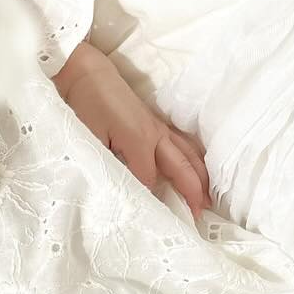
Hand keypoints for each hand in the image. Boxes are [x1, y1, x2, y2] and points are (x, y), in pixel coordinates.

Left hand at [52, 42, 211, 218]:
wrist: (84, 73)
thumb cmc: (84, 105)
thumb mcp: (91, 139)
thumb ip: (110, 164)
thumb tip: (125, 188)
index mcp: (139, 140)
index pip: (151, 180)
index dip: (152, 200)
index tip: (155, 220)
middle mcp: (154, 134)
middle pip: (180, 168)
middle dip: (192, 192)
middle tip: (200, 216)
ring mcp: (157, 127)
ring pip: (188, 154)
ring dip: (200, 176)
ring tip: (209, 197)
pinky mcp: (154, 121)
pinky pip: (182, 143)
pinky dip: (195, 157)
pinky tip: (198, 167)